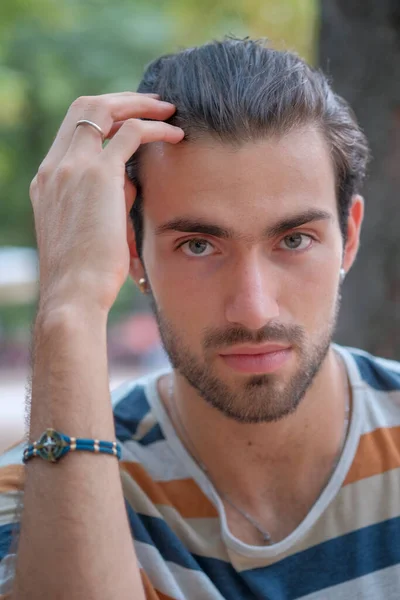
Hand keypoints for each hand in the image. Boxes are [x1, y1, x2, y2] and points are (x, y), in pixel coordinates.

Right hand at [30, 92, 183, 313]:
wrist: (73, 293)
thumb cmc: (85, 274)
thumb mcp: (88, 230)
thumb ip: (105, 201)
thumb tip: (132, 184)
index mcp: (47, 181)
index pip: (73, 131)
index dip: (103, 120)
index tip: (130, 121)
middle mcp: (54, 168)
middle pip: (83, 108)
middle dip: (121, 100)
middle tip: (152, 103)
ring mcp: (72, 167)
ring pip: (103, 109)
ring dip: (139, 104)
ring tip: (168, 109)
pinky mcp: (99, 176)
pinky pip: (130, 133)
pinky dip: (155, 128)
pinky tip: (176, 135)